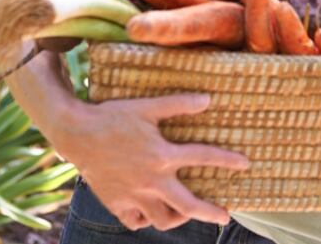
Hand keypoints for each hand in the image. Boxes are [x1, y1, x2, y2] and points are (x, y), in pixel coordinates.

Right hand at [48, 93, 249, 230]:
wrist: (76, 133)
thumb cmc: (112, 116)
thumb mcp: (146, 106)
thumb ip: (178, 105)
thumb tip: (208, 99)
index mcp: (162, 155)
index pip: (203, 158)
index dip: (227, 160)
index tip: (245, 164)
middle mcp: (152, 180)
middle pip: (188, 206)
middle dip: (210, 213)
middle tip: (225, 216)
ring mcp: (134, 195)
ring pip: (162, 219)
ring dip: (178, 218)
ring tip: (185, 212)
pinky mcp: (117, 203)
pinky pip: (136, 221)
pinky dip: (146, 219)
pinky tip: (151, 211)